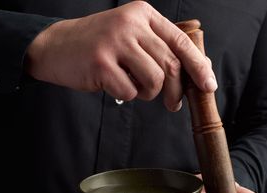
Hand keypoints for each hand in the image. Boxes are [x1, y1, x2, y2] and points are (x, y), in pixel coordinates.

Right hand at [25, 1, 216, 110]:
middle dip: (176, 91)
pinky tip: (113, 85)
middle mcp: (131, 23)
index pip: (181, 41)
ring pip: (154, 80)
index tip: (208, 85)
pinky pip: (130, 92)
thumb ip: (159, 50)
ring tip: (133, 86)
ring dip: (147, 93)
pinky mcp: (101, 62)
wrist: (57, 47)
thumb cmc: (100, 48)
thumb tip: (195, 71)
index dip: (198, 66)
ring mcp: (115, 41)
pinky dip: (126, 95)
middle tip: (173, 104)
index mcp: (143, 14)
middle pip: (170, 64)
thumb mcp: (131, 38)